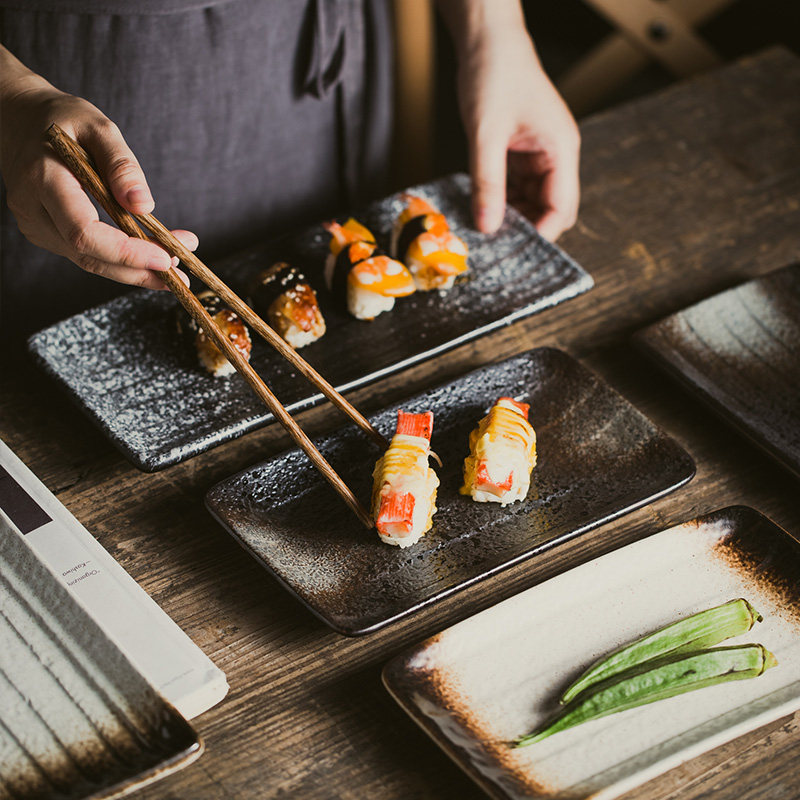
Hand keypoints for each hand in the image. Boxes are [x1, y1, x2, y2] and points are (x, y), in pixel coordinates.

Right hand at [0, 59, 193, 289]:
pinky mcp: (45, 233)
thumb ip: (122, 165)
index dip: (126, 252)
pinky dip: (119, 259)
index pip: (84, 233)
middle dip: (139, 268)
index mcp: (43, 179)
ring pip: (89, 262)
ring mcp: (35, 225)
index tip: (165, 258)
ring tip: (174, 265)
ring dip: (134, 269)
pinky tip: (146, 253)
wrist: (19, 118)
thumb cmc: (62, 118)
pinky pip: (85, 254)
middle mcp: (33, 209)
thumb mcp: (98, 127)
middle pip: (89, 256)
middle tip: (180, 270)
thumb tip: (143, 206)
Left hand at [455, 22, 579, 239]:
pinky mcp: (521, 153)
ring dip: (510, 215)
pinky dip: (500, 199)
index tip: (515, 251)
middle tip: (494, 243)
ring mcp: (539, 155)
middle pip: (549, 209)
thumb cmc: (494, 75)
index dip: (542, 233)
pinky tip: (481, 206)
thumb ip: (488, 183)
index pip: (562, 208)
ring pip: (531, 201)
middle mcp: (555, 155)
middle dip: (525, 227)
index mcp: (560, 149)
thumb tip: (488, 226)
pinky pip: (515, 187)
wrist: (487, 41)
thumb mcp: (486, 135)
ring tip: (482, 227)